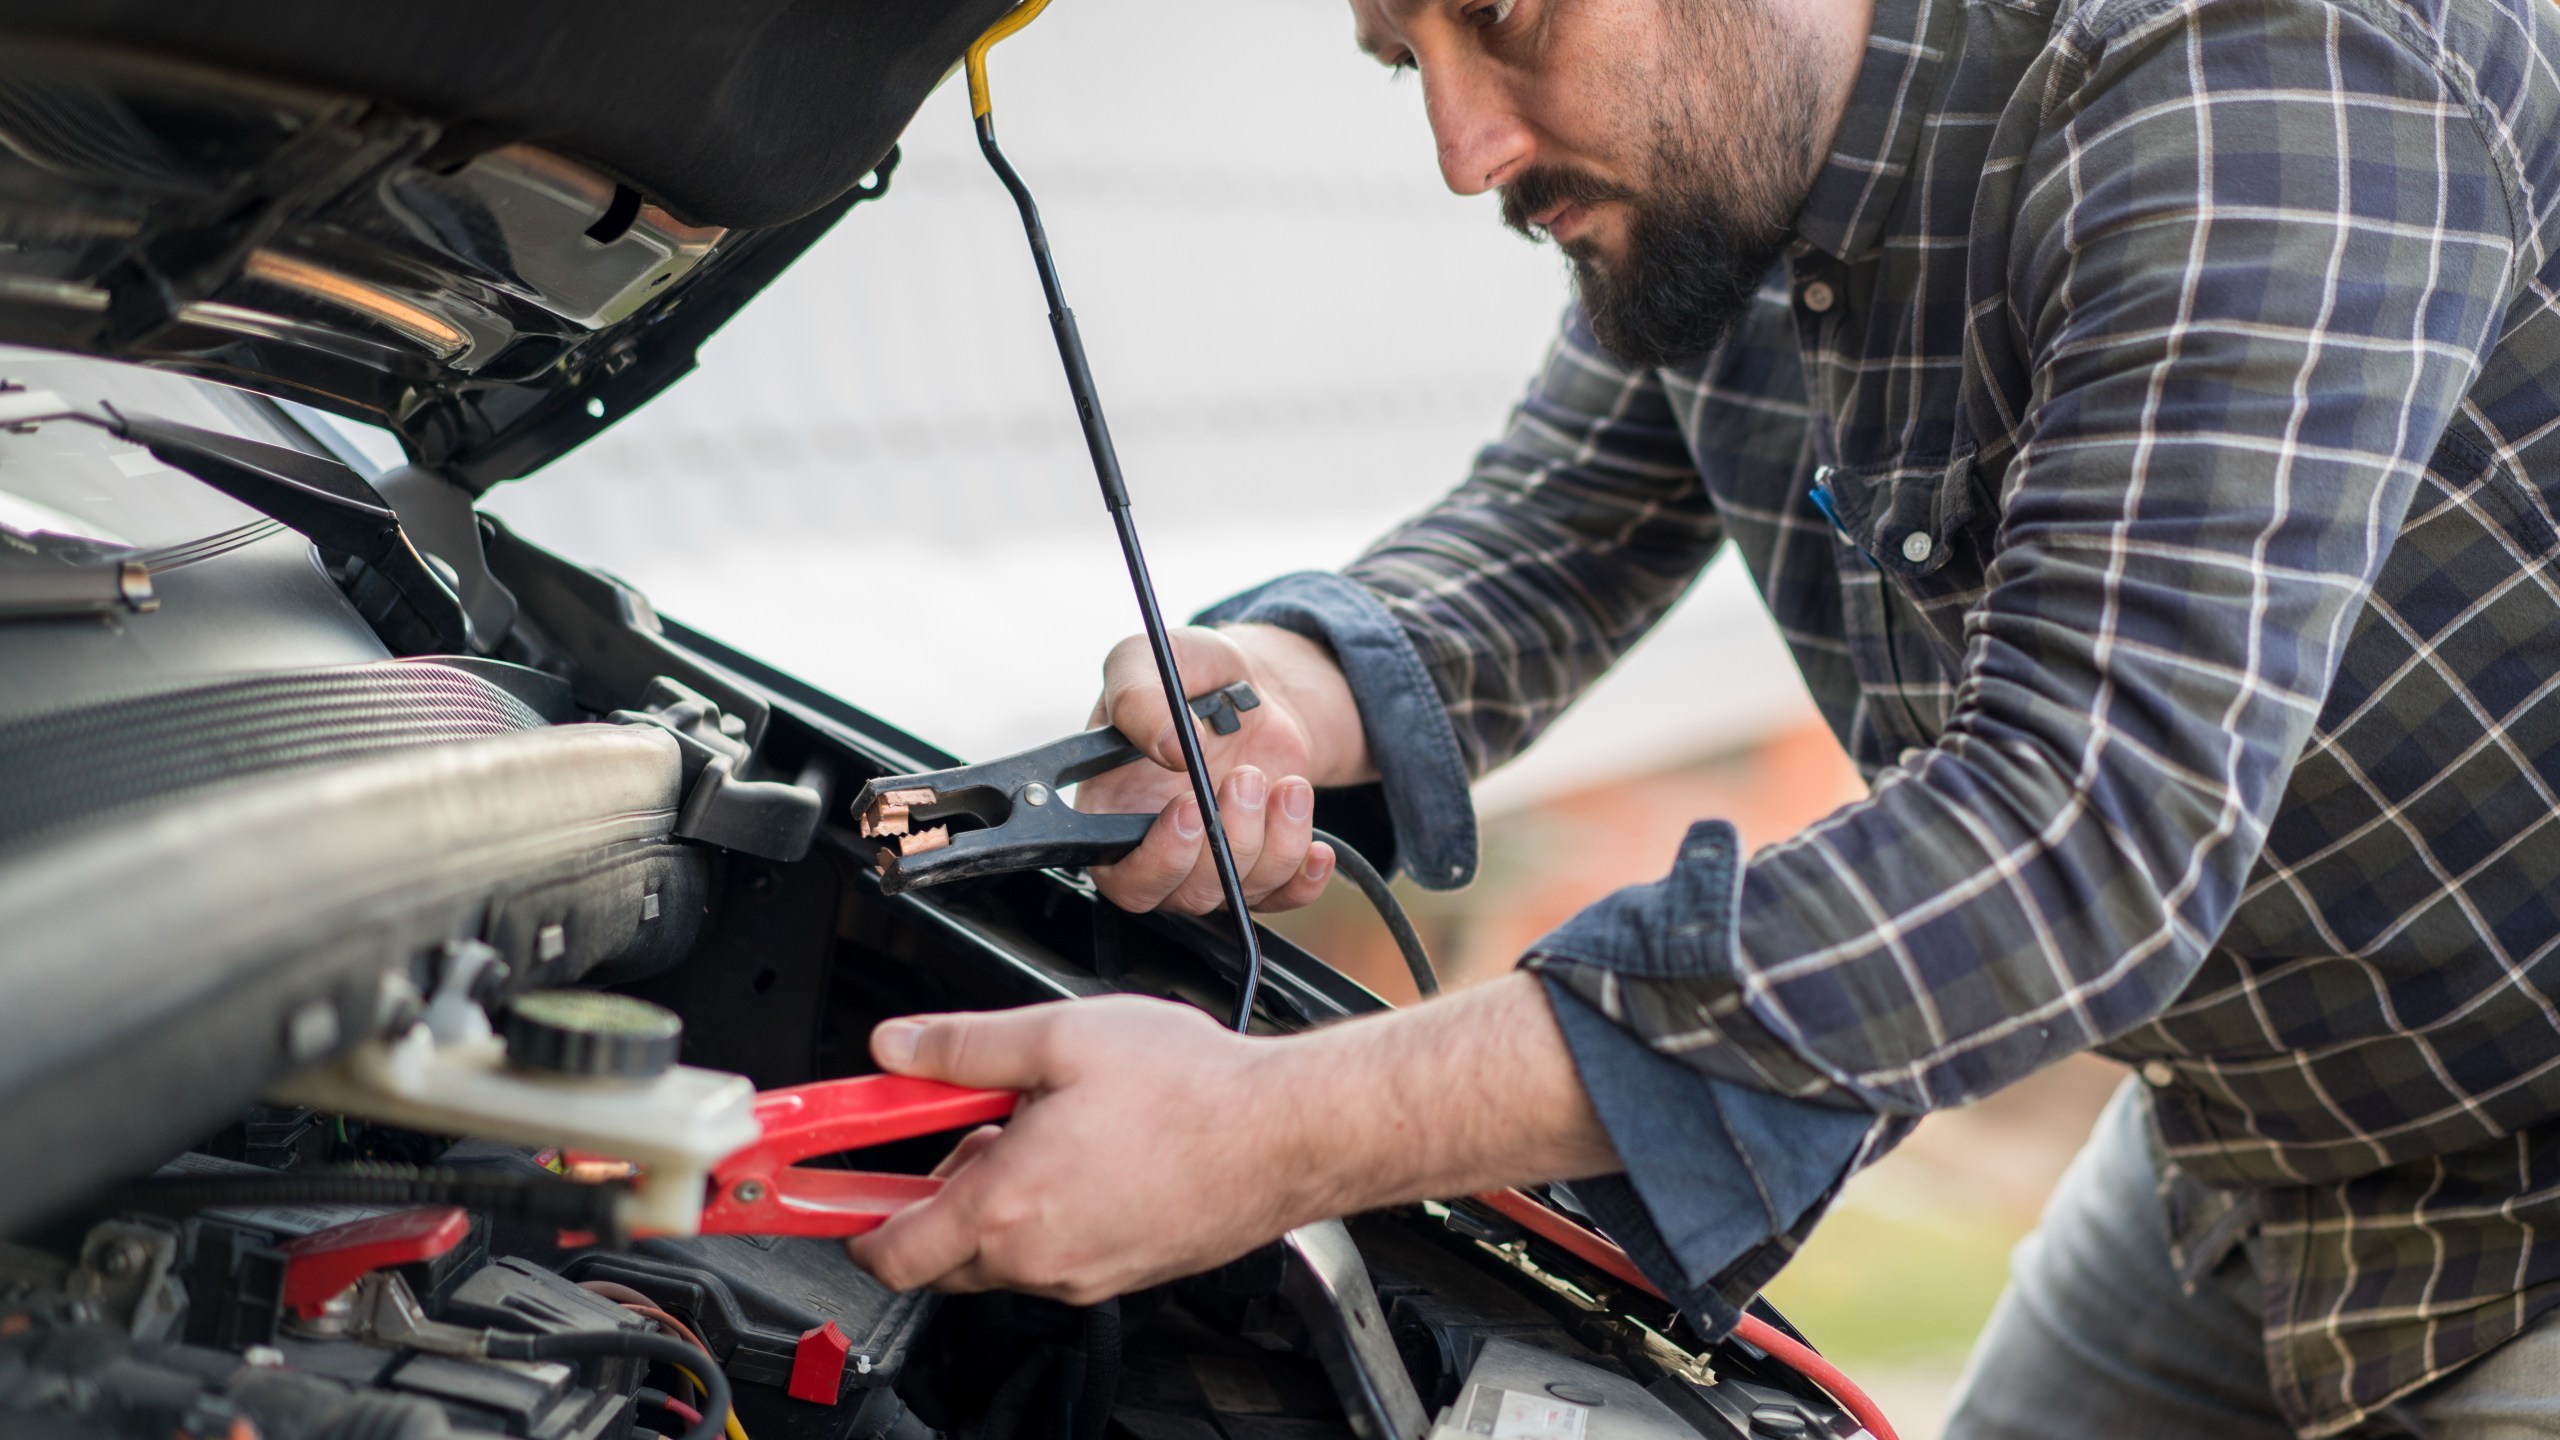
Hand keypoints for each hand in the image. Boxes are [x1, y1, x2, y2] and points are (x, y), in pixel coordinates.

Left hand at [844, 976, 1619, 1302]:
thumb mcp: (1058, 1036)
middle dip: (933, 1193)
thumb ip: (959, 1048)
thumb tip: (892, 1048)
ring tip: (1042, 1127)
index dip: (844, 1214)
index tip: (815, 1191)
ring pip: (1000, 1254)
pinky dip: (1045, 1212)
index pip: (887, 1249)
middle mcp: (1040, 1258)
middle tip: (967, 1125)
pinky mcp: (1124, 1273)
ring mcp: (1085, 1274)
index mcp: (1008, 1205)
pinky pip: (1054, 1254)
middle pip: (939, 1253)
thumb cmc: (1195, 1089)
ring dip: (995, 1201)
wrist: (1289, 1133)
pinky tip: (1086, 1152)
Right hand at [1079, 624, 1372, 914]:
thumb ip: (1139, 699)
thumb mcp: (1146, 661)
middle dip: (1227, 840)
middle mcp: (1157, 850)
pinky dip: (1304, 877)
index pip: (1122, 876)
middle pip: (1187, 893)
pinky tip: (1317, 843)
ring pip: (1240, 893)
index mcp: (1111, 813)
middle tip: (1247, 778)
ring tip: (1288, 784)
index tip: (1189, 806)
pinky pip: (1283, 897)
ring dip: (1275, 844)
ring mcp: (1211, 862)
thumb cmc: (1188, 676)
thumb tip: (1171, 751)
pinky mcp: (1260, 866)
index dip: (1157, 859)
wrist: (1252, 682)